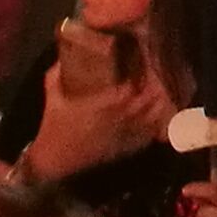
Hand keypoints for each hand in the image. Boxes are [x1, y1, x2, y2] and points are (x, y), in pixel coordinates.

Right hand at [24, 25, 163, 182]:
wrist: (54, 161)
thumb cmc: (53, 127)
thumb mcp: (53, 96)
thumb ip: (57, 74)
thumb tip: (64, 55)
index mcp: (97, 107)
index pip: (124, 94)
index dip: (137, 82)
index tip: (143, 69)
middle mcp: (112, 122)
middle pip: (141, 106)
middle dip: (153, 92)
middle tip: (159, 79)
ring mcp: (119, 137)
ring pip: (146, 123)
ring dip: (157, 109)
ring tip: (164, 95)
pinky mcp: (121, 149)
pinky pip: (144, 139)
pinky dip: (153, 129)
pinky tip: (158, 119)